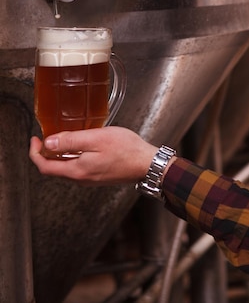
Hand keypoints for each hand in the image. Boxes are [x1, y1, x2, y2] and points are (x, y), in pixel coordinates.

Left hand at [29, 127, 158, 185]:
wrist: (146, 163)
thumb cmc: (126, 149)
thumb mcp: (96, 138)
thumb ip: (71, 141)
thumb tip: (49, 142)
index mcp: (77, 170)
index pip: (45, 167)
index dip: (35, 153)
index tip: (35, 139)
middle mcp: (81, 178)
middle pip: (54, 169)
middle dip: (45, 153)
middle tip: (44, 137)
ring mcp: (90, 179)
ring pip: (65, 168)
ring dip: (58, 155)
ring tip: (61, 138)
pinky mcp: (98, 176)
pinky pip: (77, 168)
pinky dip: (71, 157)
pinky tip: (79, 145)